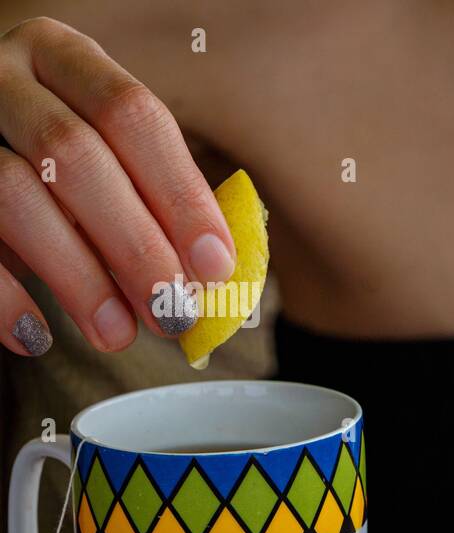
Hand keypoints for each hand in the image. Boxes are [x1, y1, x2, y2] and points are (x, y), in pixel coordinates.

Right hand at [0, 17, 234, 355]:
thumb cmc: (67, 171)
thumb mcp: (115, 163)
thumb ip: (161, 202)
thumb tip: (213, 276)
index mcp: (65, 58)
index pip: (132, 114)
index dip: (179, 193)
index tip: (216, 266)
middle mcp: (3, 78)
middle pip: (74, 155)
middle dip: (136, 245)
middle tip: (174, 312)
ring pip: (14, 193)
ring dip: (78, 276)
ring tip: (119, 334)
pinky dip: (3, 295)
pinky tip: (38, 337)